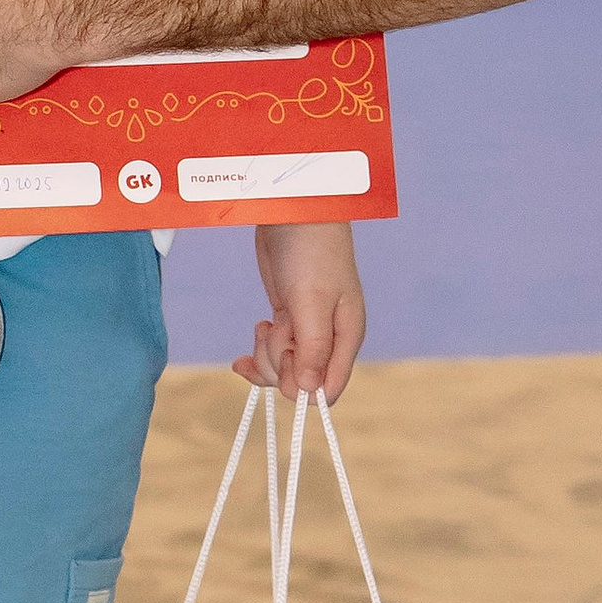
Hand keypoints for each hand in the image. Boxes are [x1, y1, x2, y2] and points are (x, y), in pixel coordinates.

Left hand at [237, 224, 365, 402]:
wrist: (294, 211)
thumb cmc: (312, 251)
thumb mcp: (313, 300)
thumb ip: (312, 347)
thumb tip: (307, 391)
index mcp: (346, 337)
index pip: (329, 388)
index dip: (302, 386)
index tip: (286, 357)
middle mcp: (329, 339)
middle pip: (300, 381)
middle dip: (278, 363)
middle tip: (273, 330)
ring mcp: (307, 329)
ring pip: (282, 367)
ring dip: (266, 351)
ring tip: (265, 322)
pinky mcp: (288, 318)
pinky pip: (273, 350)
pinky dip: (259, 348)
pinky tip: (255, 330)